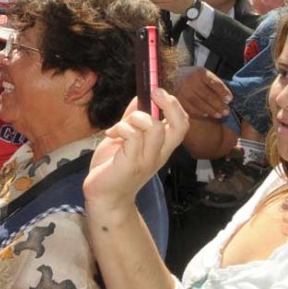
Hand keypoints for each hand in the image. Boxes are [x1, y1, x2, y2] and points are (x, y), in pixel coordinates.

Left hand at [84, 89, 188, 215]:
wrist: (105, 197)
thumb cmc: (113, 167)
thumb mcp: (125, 139)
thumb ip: (133, 119)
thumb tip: (140, 97)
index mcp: (161, 147)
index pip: (182, 124)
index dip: (175, 105)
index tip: (158, 91)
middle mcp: (159, 154)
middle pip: (179, 125)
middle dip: (169, 103)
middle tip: (154, 93)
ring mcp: (147, 159)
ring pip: (153, 127)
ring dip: (135, 118)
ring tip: (120, 127)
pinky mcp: (132, 164)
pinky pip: (133, 136)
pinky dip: (121, 128)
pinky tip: (111, 134)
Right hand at [172, 66, 230, 118]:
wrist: (173, 76)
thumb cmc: (194, 77)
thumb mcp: (204, 74)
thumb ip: (214, 84)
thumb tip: (226, 99)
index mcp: (199, 73)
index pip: (214, 83)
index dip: (223, 92)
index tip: (230, 99)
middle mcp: (190, 81)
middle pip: (207, 95)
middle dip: (218, 104)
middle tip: (226, 111)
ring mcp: (182, 90)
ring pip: (198, 103)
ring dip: (210, 110)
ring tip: (219, 115)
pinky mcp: (177, 99)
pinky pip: (190, 108)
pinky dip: (199, 112)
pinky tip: (206, 114)